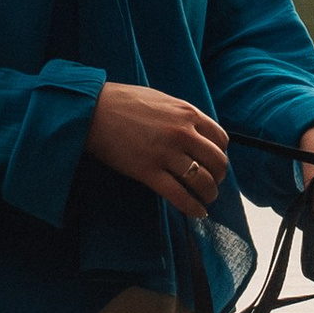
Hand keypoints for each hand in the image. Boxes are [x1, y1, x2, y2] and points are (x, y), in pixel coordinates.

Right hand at [86, 81, 229, 219]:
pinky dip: (193, 207)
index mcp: (187, 113)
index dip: (220, 154)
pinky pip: (179, 195)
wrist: (93, 110)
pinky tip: (198, 212)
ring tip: (206, 199)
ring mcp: (166, 153)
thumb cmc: (124, 102)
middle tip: (213, 183)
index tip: (214, 162)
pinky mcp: (148, 172)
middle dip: (219, 176)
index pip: (220, 139)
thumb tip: (197, 132)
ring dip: (208, 194)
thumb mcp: (162, 100)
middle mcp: (183, 133)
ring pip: (202, 181)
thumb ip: (183, 115)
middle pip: (217, 162)